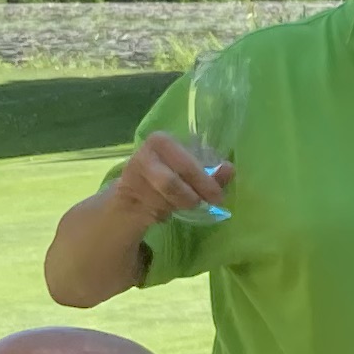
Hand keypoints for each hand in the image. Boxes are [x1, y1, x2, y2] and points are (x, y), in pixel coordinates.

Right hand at [109, 129, 227, 225]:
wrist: (133, 192)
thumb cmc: (169, 175)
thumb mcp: (191, 171)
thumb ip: (212, 172)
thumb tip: (229, 169)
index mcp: (161, 141)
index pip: (186, 164)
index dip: (203, 182)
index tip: (218, 196)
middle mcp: (143, 155)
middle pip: (170, 184)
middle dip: (191, 197)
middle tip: (203, 205)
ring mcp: (131, 176)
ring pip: (162, 200)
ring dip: (177, 205)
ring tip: (184, 203)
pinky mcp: (124, 196)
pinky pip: (151, 211)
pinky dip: (163, 213)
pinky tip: (165, 210)